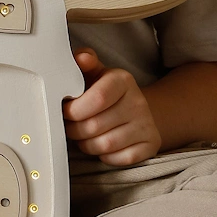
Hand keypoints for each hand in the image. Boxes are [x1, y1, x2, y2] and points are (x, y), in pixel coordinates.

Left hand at [62, 48, 160, 165]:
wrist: (137, 110)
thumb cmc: (108, 93)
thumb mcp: (95, 74)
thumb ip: (84, 63)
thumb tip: (81, 57)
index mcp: (123, 80)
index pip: (97, 98)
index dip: (74, 109)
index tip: (65, 111)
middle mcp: (138, 102)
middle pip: (94, 125)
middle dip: (75, 130)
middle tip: (71, 126)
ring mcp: (146, 125)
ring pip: (104, 145)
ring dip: (87, 144)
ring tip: (84, 135)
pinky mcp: (150, 145)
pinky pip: (119, 159)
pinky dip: (105, 156)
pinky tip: (102, 145)